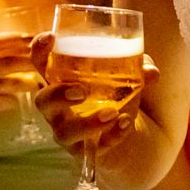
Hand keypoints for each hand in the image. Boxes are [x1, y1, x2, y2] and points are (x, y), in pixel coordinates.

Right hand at [0, 32, 36, 140]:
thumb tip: (26, 50)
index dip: (15, 38)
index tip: (32, 36)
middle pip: (9, 61)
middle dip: (31, 58)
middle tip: (48, 57)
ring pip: (14, 81)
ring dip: (31, 81)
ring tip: (44, 80)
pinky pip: (11, 100)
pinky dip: (18, 100)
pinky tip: (25, 99)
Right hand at [29, 32, 157, 156]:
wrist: (127, 130)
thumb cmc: (118, 92)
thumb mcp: (129, 74)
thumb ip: (139, 66)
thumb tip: (151, 71)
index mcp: (61, 80)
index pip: (40, 63)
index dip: (39, 50)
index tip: (50, 38)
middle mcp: (57, 108)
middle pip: (42, 101)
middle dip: (56, 95)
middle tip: (81, 91)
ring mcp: (68, 131)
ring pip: (63, 132)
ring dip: (86, 123)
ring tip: (111, 112)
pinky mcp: (84, 152)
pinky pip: (91, 150)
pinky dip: (111, 137)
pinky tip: (126, 124)